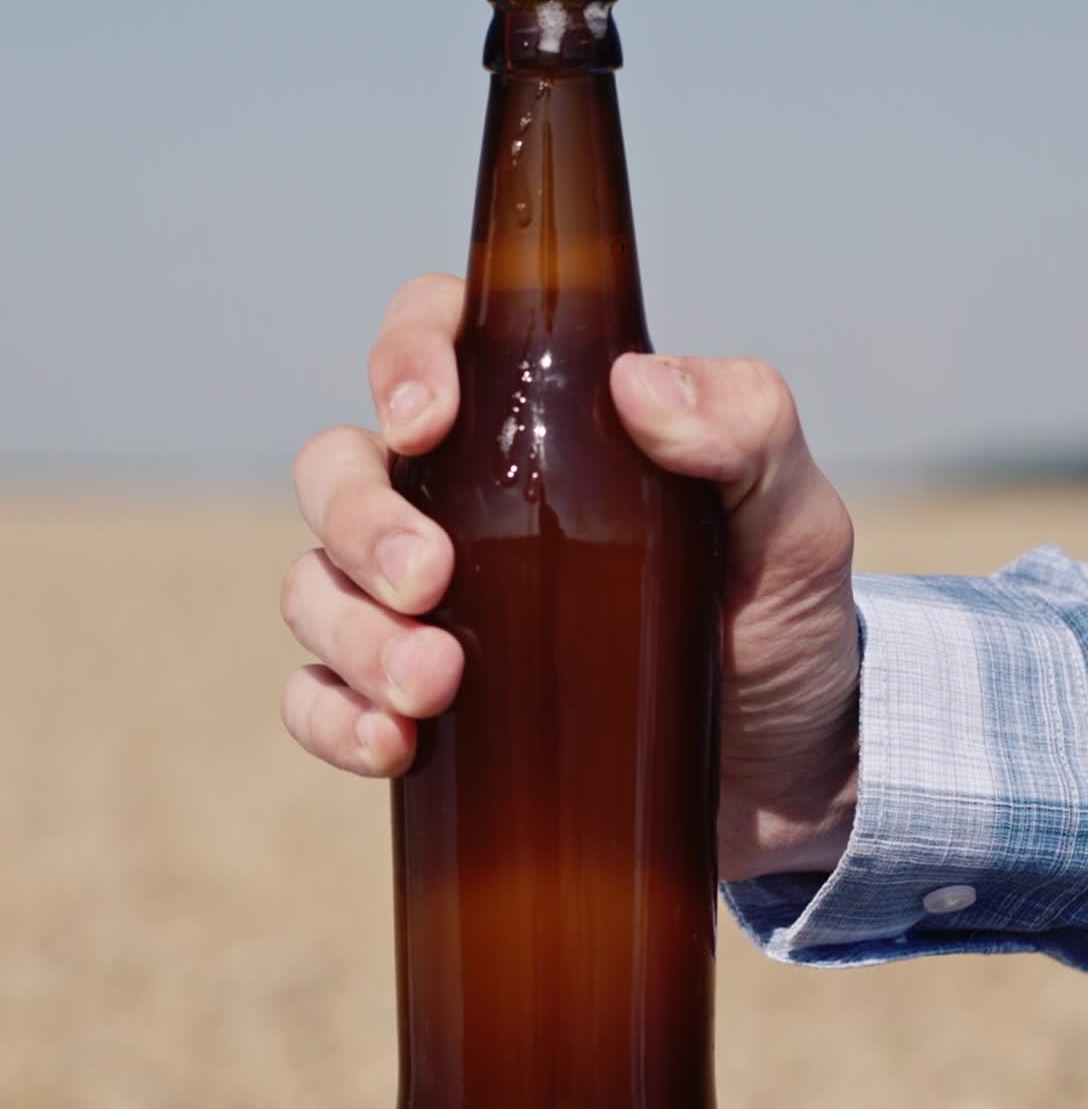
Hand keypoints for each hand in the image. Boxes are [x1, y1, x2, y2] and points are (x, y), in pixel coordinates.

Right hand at [280, 274, 859, 881]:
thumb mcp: (792, 519)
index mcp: (537, 428)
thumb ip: (748, 429)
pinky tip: (391, 745)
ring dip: (350, 632)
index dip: (402, 360)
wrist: (785, 767)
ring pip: (316, 585)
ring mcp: (428, 608)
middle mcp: (459, 504)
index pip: (430, 342)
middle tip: (428, 582)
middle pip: (339, 469)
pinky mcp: (417, 706)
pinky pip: (319, 697)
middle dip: (361, 521)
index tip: (426, 422)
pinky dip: (332, 717)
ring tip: (433, 685)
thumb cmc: (778, 620)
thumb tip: (638, 383)